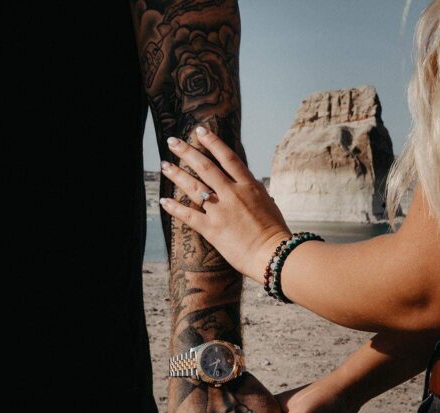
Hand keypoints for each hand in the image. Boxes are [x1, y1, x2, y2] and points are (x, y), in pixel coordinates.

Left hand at [159, 129, 290, 283]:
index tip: (199, 131)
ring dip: (176, 174)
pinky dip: (174, 207)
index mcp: (249, 186)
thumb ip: (255, 193)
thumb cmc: (276, 233)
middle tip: (172, 142)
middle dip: (186, 152)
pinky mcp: (212, 229)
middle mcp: (233, 194)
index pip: (227, 157)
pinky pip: (188, 215)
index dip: (212, 142)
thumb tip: (251, 186)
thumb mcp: (269, 204)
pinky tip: (164, 200)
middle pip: (205, 167)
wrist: (274, 254)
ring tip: (164, 166)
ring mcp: (221, 210)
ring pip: (193, 187)